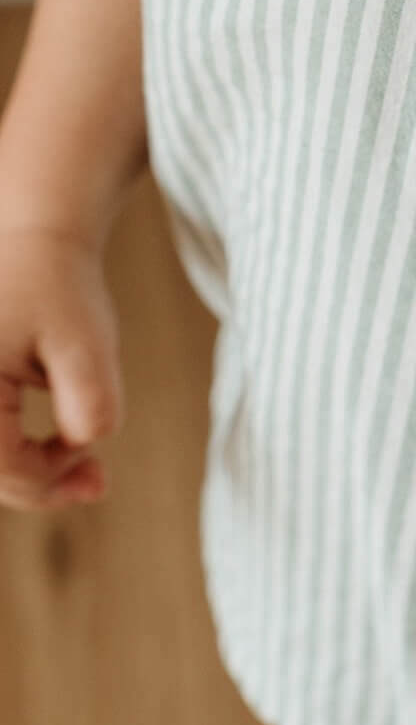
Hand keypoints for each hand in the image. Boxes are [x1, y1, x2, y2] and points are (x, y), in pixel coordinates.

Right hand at [0, 226, 124, 509]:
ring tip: (82, 474)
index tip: (96, 462)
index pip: (0, 463)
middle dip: (37, 485)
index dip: (50, 478)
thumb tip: (86, 443)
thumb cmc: (56, 285)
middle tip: (97, 483)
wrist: (29, 239)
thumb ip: (91, 396)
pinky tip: (50, 452)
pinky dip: (8, 454)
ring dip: (20, 473)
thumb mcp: (85, 340)